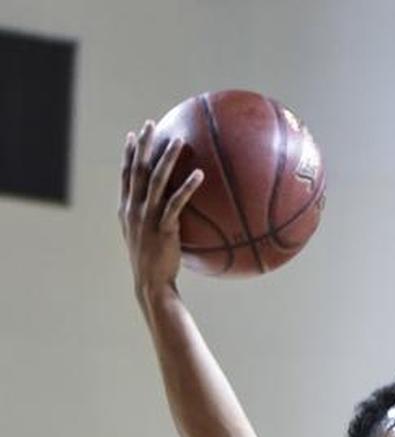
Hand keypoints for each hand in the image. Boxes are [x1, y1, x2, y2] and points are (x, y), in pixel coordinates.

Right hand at [118, 119, 202, 296]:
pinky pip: (176, 202)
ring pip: (155, 180)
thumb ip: (152, 221)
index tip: (132, 135)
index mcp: (126, 210)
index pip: (125, 175)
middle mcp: (133, 209)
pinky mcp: (163, 227)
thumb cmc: (153, 265)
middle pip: (137, 169)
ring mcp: (146, 217)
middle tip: (151, 125)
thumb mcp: (146, 240)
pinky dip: (187, 186)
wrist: (151, 284)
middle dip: (143, 145)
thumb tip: (169, 212)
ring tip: (178, 141)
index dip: (128, 154)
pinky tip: (200, 174)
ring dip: (167, 158)